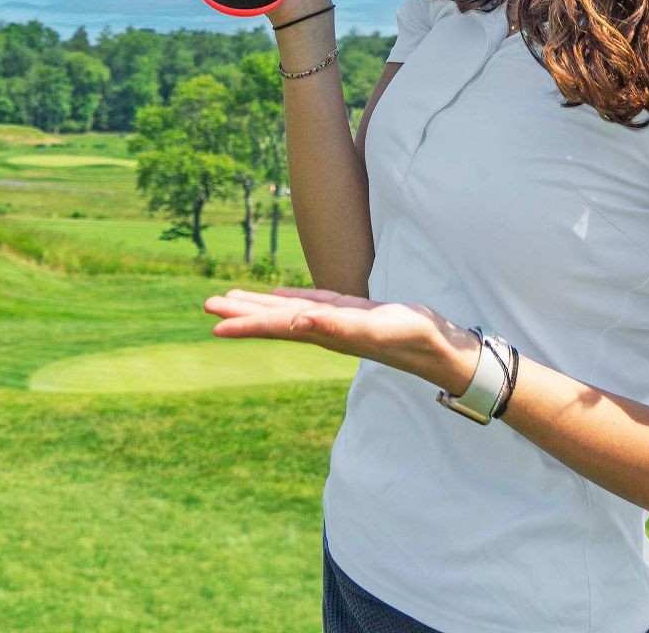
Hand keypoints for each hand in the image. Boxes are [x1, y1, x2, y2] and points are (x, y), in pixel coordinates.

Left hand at [202, 287, 480, 391]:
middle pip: (275, 321)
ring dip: (260, 306)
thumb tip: (298, 321)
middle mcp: (326, 330)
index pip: (278, 328)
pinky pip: (313, 305)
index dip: (247, 325)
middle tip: (208, 306)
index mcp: (326, 334)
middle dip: (242, 313)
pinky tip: (281, 299)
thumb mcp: (376, 329)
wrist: (439, 348)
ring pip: (290, 312)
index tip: (215, 326)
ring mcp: (338, 322)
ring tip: (232, 300)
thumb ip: (338, 326)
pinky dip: (292, 300)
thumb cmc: (412, 338)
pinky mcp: (352, 313)